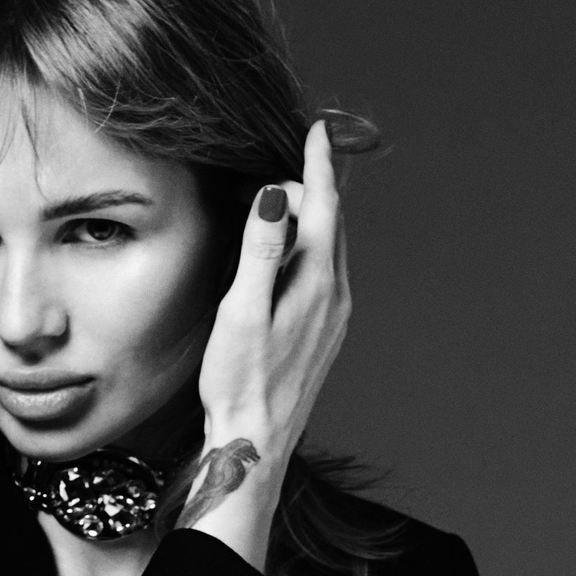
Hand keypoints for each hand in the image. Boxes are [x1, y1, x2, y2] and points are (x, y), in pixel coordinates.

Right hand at [184, 120, 351, 564]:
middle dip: (312, 187)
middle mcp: (336, 297)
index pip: (325, 206)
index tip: (315, 130)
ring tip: (286, 200)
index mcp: (318, 283)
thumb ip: (260, 250)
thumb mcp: (241, 310)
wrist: (257, 445)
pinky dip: (310, 249)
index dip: (318, 165)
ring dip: (311, 219)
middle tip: (286, 163)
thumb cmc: (240, 382)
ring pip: (329, 249)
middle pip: (331, 223)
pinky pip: (325, 274)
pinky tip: (288, 256)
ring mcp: (334, 318)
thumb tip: (278, 196)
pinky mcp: (324, 335)